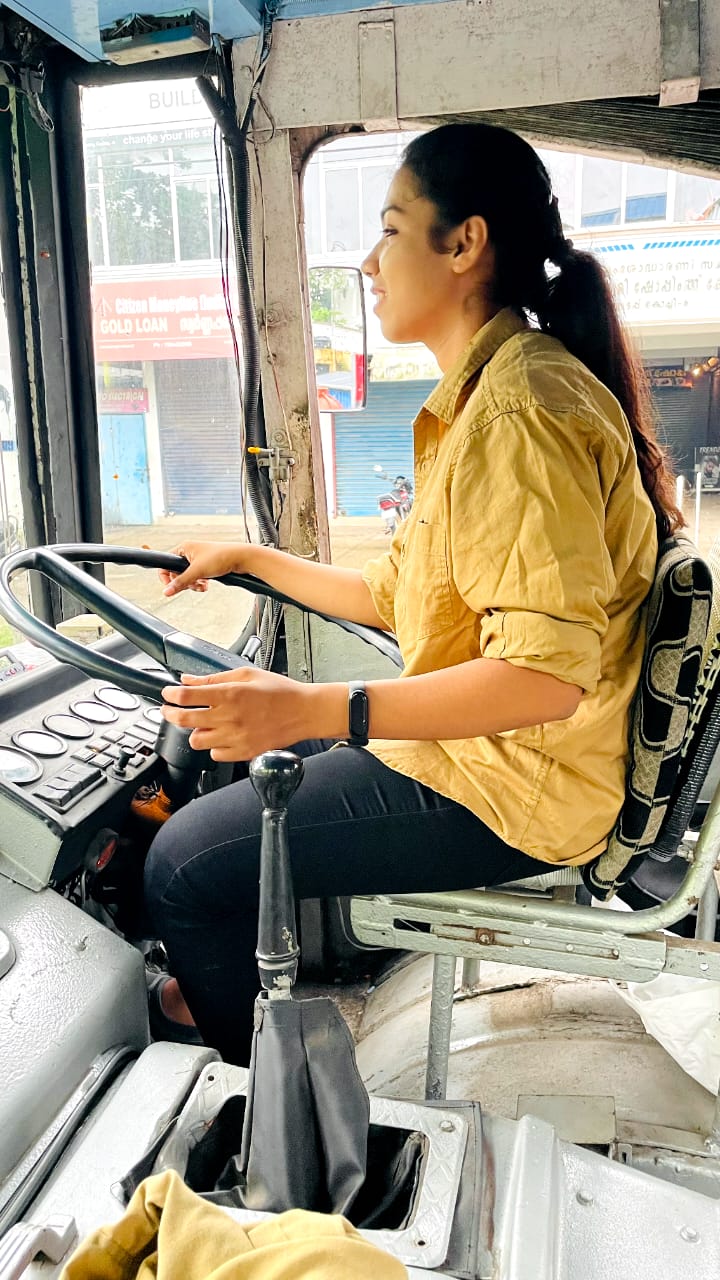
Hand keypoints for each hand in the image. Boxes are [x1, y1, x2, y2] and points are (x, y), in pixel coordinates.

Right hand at [157, 541, 246, 596]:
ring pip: (188, 577)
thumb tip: (166, 591)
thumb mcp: (198, 571)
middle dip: (185, 582)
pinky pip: (197, 578)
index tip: (171, 587)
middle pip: (177, 573)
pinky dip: (200, 583)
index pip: (166, 563)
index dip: (167, 577)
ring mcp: (198, 560)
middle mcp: (190, 552)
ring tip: (202, 585)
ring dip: (193, 584)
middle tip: (193, 584)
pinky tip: (206, 585)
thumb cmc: (221, 556)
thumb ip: (181, 582)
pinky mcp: (207, 566)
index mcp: (184, 548)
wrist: (242, 559)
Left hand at [161, 668, 341, 760]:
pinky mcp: (243, 753)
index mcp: (230, 695)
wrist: (304, 712)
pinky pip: (215, 755)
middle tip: (169, 710)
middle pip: (185, 720)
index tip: (167, 693)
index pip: (187, 696)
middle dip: (170, 714)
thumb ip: (214, 679)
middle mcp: (230, 718)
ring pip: (197, 741)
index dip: (170, 695)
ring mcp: (236, 738)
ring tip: (204, 724)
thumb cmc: (279, 691)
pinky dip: (214, 746)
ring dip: (195, 731)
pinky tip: (222, 736)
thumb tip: (188, 679)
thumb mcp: (246, 675)